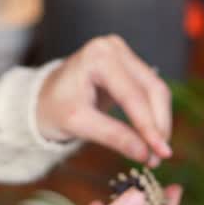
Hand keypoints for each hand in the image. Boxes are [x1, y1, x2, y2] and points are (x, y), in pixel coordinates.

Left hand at [36, 35, 171, 163]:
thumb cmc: (53, 108)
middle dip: (158, 125)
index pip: (132, 95)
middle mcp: (114, 47)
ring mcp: (122, 53)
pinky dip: (153, 114)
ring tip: (156, 152)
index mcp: (97, 56)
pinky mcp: (128, 64)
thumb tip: (146, 154)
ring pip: (156, 89)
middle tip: (160, 157)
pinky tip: (152, 136)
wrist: (42, 98)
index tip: (162, 153)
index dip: (149, 126)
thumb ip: (113, 137)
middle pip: (151, 89)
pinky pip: (150, 89)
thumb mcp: (78, 124)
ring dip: (160, 121)